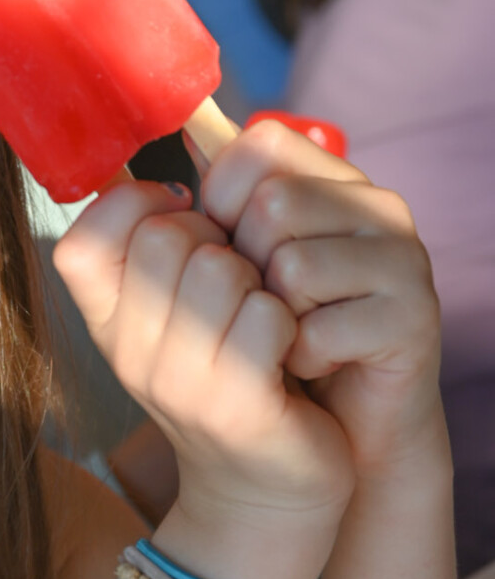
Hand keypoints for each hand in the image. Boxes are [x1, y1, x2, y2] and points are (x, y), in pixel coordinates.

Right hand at [54, 177, 354, 525]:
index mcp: (105, 321)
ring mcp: (176, 383)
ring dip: (256, 281)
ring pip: (218, 268)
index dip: (136, 207)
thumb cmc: (226, 369)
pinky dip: (287, 321)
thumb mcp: (169, 309)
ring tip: (259, 315)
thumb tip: (149, 153)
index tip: (180, 219)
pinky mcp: (235, 406)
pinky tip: (284, 351)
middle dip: (217, 240)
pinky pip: (265, 316)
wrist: (265, 483)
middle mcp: (127, 353)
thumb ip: (150, 242)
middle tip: (235, 281)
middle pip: (164, 237)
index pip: (83, 237)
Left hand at [196, 120, 443, 479]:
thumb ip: (184, 208)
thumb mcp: (202, 269)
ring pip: (294, 265)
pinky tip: (313, 365)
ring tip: (283, 335)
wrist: (311, 436)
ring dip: (267, 318)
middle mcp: (370, 205)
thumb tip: (164, 142)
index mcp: (321, 179)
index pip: (259, 142)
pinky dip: (299, 358)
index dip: (218, 199)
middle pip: (272, 205)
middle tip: (257, 305)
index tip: (223, 246)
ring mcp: (400, 256)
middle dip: (240, 270)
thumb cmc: (249, 340)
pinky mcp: (414, 314)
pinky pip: (320, 328)